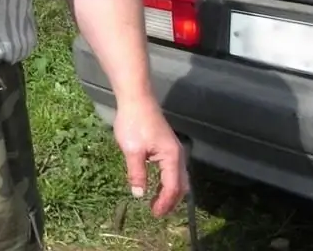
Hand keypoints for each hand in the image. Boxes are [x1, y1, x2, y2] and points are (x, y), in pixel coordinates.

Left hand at [112, 97, 188, 216]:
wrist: (136, 98)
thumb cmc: (134, 123)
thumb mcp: (132, 150)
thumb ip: (137, 173)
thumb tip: (139, 194)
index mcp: (171, 157)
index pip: (173, 187)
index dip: (165, 203)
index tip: (154, 214)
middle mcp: (177, 154)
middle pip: (180, 184)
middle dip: (171, 200)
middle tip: (157, 212)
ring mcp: (173, 149)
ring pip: (178, 176)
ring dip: (170, 191)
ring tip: (156, 202)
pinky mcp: (167, 145)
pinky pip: (172, 169)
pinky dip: (168, 180)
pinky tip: (156, 183)